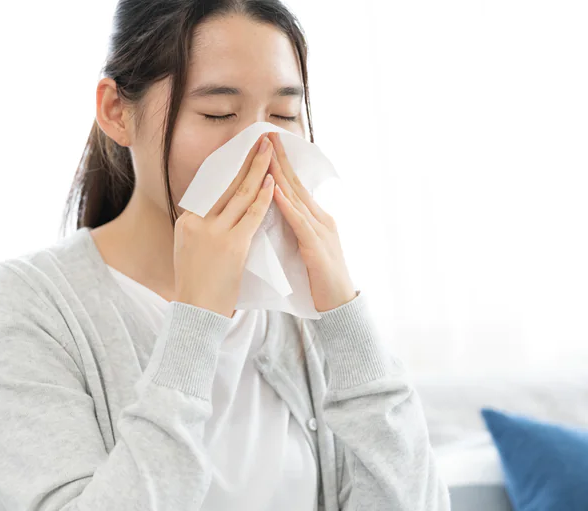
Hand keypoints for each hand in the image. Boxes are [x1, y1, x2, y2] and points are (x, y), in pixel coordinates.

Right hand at [173, 134, 275, 317]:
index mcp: (187, 222)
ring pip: (240, 194)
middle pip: (226, 185)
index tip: (242, 153)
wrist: (196, 312)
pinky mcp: (232, 245)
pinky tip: (273, 181)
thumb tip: (216, 213)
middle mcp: (198, 222)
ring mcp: (214, 232)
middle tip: (259, 139)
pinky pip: (252, 215)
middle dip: (246, 160)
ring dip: (258, 169)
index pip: (212, 189)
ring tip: (270, 150)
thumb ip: (202, 229)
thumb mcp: (190, 251)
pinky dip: (263, 196)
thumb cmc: (197, 286)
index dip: (229, 169)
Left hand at [266, 132, 356, 312]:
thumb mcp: (304, 249)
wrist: (341, 307)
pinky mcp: (317, 247)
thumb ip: (293, 231)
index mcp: (315, 219)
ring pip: (296, 198)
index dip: (280, 166)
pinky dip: (285, 205)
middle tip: (265, 135)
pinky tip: (274, 191)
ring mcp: (321, 231)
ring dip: (280, 175)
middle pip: (296, 184)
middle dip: (279, 160)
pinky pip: (299, 222)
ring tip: (266, 154)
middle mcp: (320, 219)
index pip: (294, 187)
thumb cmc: (319, 282)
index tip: (265, 146)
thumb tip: (274, 216)